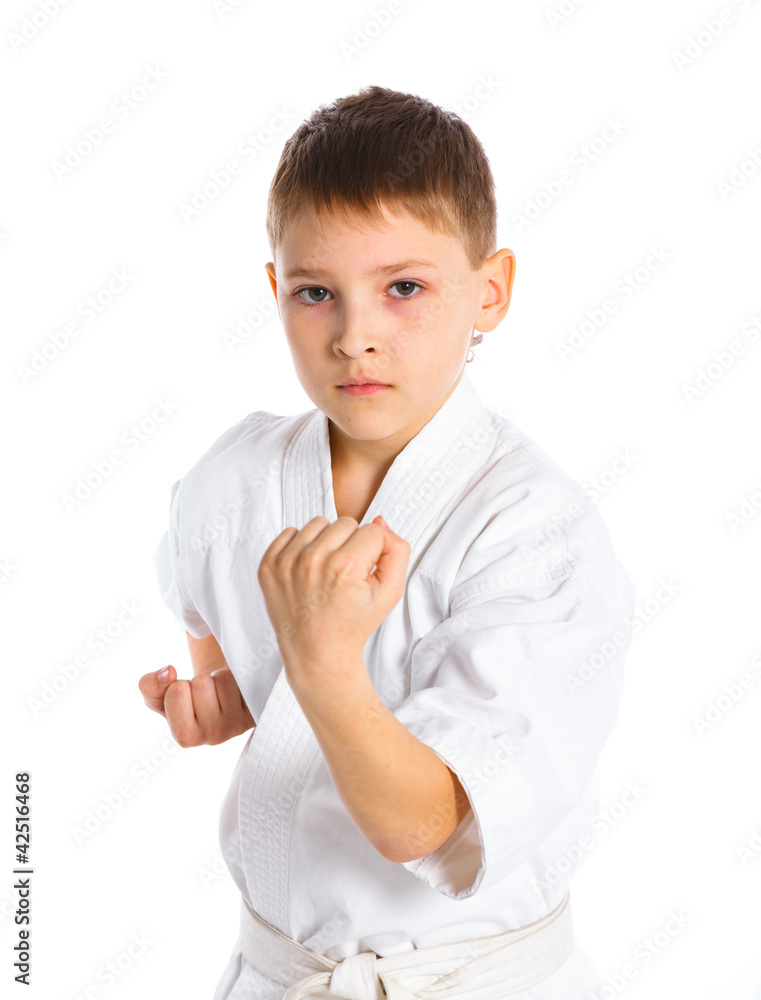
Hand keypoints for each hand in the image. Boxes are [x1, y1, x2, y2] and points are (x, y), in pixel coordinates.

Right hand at [137, 664, 255, 746]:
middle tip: (205, 693)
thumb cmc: (188, 698)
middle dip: (201, 680)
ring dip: (219, 677)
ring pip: (223, 679)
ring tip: (220, 692)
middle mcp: (214, 736)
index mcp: (186, 737)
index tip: (185, 696)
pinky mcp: (257, 710)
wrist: (219, 697)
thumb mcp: (160, 694)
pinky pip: (244, 679)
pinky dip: (237, 676)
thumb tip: (168, 672)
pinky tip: (237, 690)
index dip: (178, 685)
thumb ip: (149, 686)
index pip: (176, 691)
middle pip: (201, 683)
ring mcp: (239, 724)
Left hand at [257, 514, 409, 697]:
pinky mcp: (268, 565)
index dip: (375, 552)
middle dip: (352, 544)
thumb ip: (397, 551)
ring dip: (327, 542)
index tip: (365, 574)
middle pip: (346, 522)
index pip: (373, 531)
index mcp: (346, 567)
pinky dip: (302, 547)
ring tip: (328, 572)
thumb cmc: (354, 624)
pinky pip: (291, 532)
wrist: (318, 654)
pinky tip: (308, 572)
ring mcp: (286, 562)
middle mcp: (314, 560)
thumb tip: (379, 522)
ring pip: (319, 523)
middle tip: (347, 575)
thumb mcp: (391, 592)